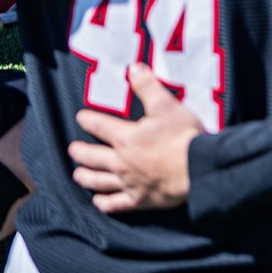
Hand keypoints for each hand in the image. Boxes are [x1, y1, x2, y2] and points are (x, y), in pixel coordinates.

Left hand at [69, 64, 199, 212]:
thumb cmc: (183, 136)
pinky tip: (99, 201)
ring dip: (86, 177)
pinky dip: (104, 203)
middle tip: (73, 149)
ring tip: (78, 174)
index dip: (88, 120)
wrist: (198, 168)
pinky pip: (115, 204)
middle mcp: (121, 161)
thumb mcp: (167, 105)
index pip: (100, 126)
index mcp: (126, 137)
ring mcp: (128, 182)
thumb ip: (148, 87)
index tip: (81, 117)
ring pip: (98, 181)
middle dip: (80, 152)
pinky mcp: (139, 199)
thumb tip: (133, 68)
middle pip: (92, 157)